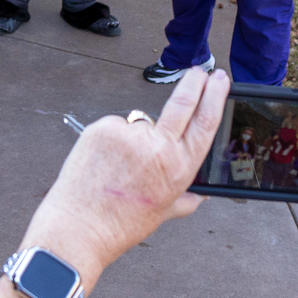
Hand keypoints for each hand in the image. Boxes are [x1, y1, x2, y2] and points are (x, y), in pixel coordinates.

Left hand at [17, 69, 228, 286]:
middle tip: (199, 70)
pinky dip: (113, 138)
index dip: (215, 97)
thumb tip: (202, 195)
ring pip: (141, 123)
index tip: (219, 80)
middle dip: (193, 83)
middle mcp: (157, 148)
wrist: (78, 227)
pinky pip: (116, 126)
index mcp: (178, 168)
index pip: (205, 122)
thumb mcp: (163, 211)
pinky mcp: (103, 128)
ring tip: (119, 166)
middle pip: (181, 103)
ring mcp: (129, 135)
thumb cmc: (120, 224)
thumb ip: (185, 198)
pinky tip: (104, 161)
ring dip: (136, 137)